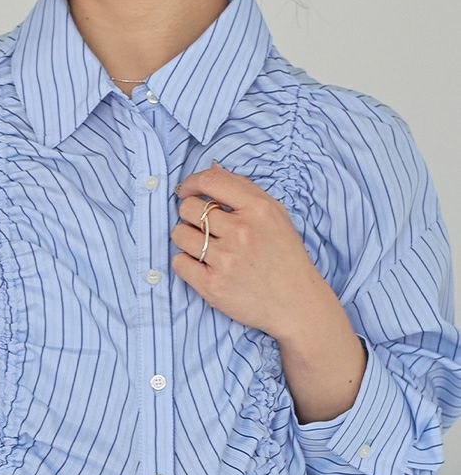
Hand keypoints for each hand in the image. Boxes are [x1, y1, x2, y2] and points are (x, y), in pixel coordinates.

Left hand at [170, 162, 329, 340]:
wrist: (296, 304)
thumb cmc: (284, 257)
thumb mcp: (275, 216)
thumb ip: (245, 191)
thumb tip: (212, 170)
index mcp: (257, 209)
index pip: (210, 181)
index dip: (190, 183)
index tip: (186, 191)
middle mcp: (241, 232)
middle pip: (188, 208)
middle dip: (189, 215)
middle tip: (201, 227)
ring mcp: (225, 260)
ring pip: (179, 234)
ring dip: (185, 239)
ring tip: (202, 247)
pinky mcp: (212, 286)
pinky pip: (179, 263)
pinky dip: (185, 263)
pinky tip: (201, 266)